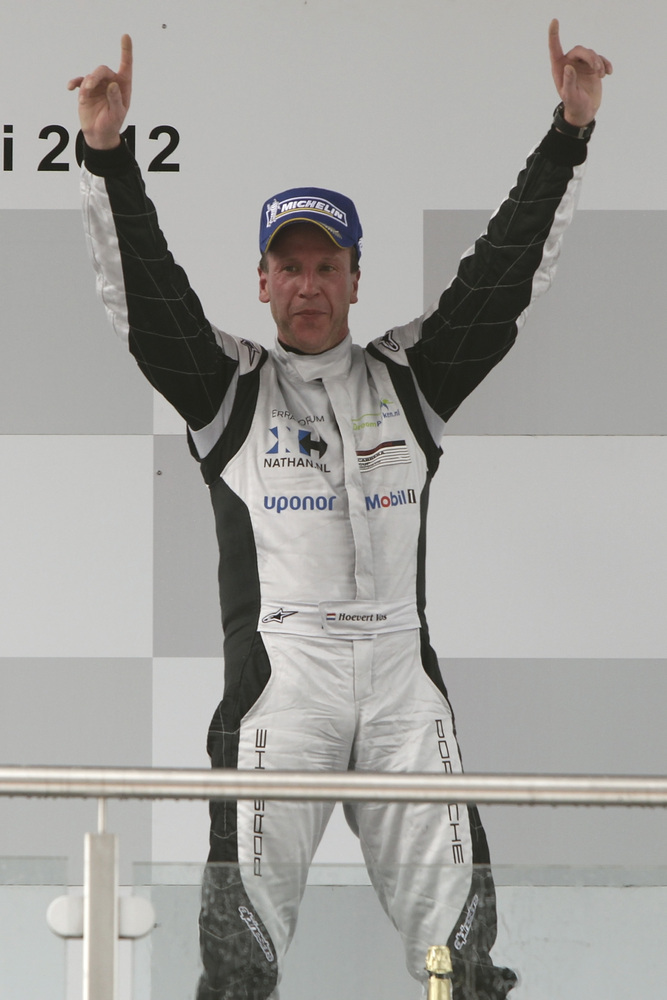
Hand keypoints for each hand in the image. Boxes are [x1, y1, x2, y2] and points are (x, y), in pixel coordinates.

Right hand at [67, 34, 132, 149]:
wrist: (98, 134)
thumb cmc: (112, 124)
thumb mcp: (117, 115)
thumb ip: (116, 99)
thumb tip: (112, 84)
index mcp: (123, 86)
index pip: (126, 65)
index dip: (126, 51)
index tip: (125, 36)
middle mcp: (110, 82)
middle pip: (102, 70)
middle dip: (95, 76)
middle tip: (89, 86)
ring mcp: (97, 85)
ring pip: (91, 76)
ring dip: (86, 83)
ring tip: (84, 93)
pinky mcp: (85, 90)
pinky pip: (79, 81)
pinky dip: (74, 82)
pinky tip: (70, 87)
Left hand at [548, 19, 611, 126]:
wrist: (584, 112)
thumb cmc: (574, 105)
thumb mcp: (570, 97)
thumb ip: (568, 82)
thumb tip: (569, 67)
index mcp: (559, 68)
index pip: (555, 48)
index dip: (554, 34)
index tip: (554, 21)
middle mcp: (569, 63)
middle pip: (580, 50)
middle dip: (590, 57)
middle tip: (597, 70)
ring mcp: (581, 64)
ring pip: (591, 54)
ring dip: (598, 63)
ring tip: (601, 75)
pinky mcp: (593, 67)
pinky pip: (601, 59)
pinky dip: (605, 64)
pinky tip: (608, 73)